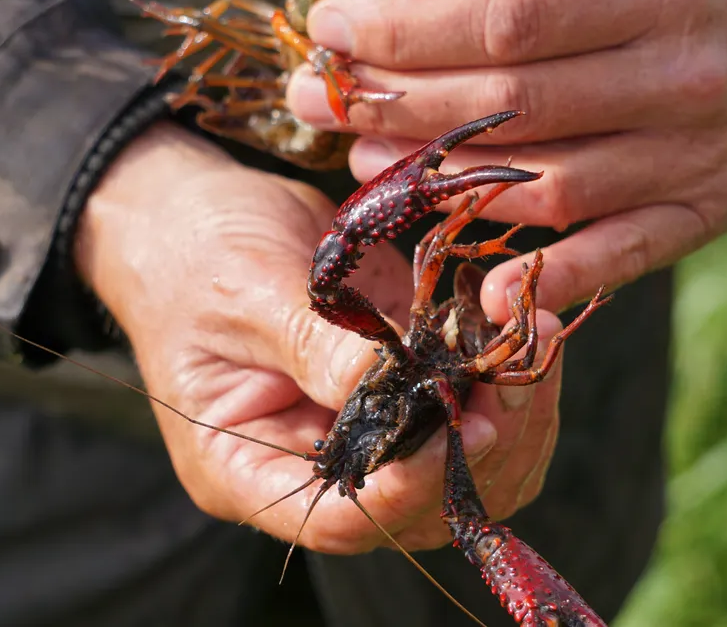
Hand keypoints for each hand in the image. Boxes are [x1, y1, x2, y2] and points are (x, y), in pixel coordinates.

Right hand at [73, 120, 566, 551]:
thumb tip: (396, 385)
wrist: (193, 209)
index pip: (341, 517)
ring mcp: (363, 426)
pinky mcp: (400, 382)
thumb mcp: (243, 290)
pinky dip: (506, 374)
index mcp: (248, 466)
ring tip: (534, 339)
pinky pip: (470, 406)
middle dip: (482, 448)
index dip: (409, 490)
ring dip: (514, 414)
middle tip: (517, 374)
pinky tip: (523, 324)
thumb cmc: (193, 250)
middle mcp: (314, 464)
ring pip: (465, 467)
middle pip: (420, 506)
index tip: (459, 429)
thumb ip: (314, 342)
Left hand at [287, 0, 726, 320]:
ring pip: (547, 187)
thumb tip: (388, 3)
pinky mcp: (699, 214)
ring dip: (440, 185)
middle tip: (318, 101)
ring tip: (365, 163)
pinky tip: (477, 286)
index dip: (403, 33)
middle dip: (395, 105)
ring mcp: (693, 155)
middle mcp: (680, 74)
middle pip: (511, 108)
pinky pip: (614, 258)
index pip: (504, 23)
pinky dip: (545, 280)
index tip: (329, 30)